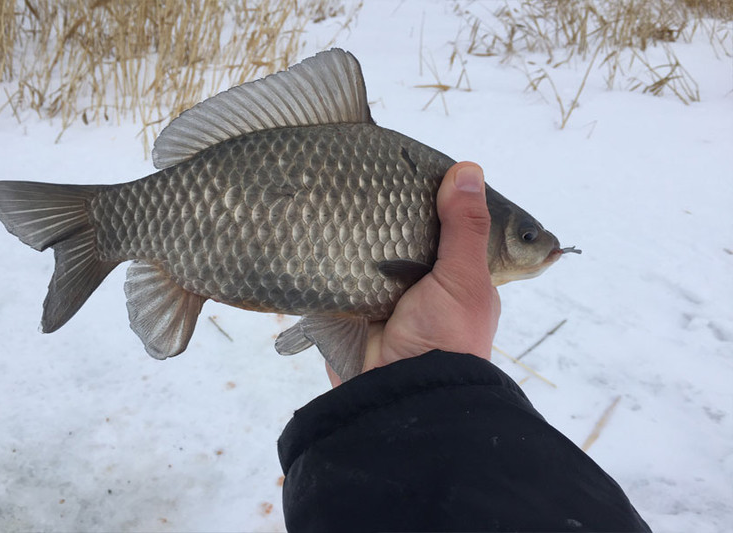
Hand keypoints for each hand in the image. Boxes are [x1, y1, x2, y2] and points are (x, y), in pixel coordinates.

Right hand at [326, 162, 500, 386]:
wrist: (399, 397)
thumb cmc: (446, 337)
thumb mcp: (465, 278)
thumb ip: (465, 227)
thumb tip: (467, 169)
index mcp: (457, 280)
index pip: (448, 229)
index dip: (436, 201)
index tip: (415, 165)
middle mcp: (422, 287)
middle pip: (406, 238)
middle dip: (392, 214)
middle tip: (371, 172)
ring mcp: (385, 297)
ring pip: (372, 254)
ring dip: (361, 233)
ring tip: (343, 188)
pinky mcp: (351, 307)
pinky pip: (341, 273)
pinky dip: (334, 255)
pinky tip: (323, 222)